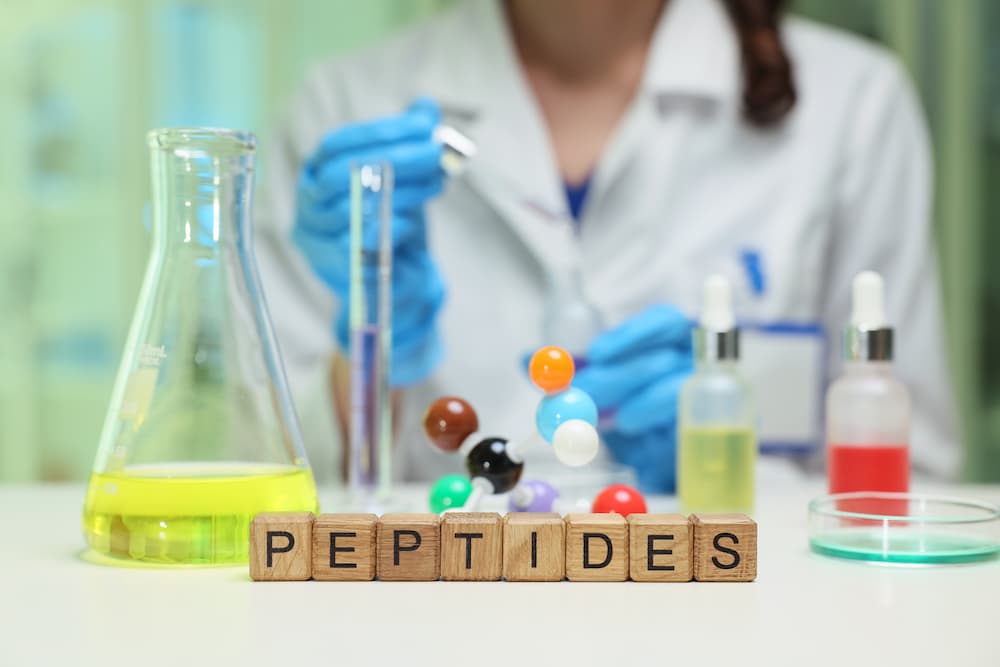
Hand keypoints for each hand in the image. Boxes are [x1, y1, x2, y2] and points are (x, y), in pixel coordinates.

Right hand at [292, 98, 445, 385]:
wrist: (392, 284)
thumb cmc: (393, 222)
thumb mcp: (403, 177)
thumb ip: (409, 140)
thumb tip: (426, 106)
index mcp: (316, 174)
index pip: (339, 144)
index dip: (381, 131)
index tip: (423, 125)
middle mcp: (308, 203)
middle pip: (346, 172)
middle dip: (397, 158)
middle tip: (436, 152)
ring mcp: (316, 238)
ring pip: (356, 205)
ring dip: (403, 191)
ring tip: (437, 183)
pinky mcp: (334, 268)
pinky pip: (362, 241)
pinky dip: (392, 226)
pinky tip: (414, 220)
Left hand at [572, 304, 693, 491]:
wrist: (654, 448)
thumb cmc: (626, 399)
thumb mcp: (594, 378)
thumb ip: (566, 367)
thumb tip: (525, 357)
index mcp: (669, 338)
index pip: (665, 321)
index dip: (632, 334)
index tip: (595, 353)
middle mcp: (690, 360)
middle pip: (664, 357)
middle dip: (620, 374)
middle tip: (585, 389)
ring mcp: (701, 394)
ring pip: (676, 389)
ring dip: (639, 403)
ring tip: (614, 417)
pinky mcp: (700, 427)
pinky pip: (680, 422)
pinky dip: (651, 427)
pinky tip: (631, 428)